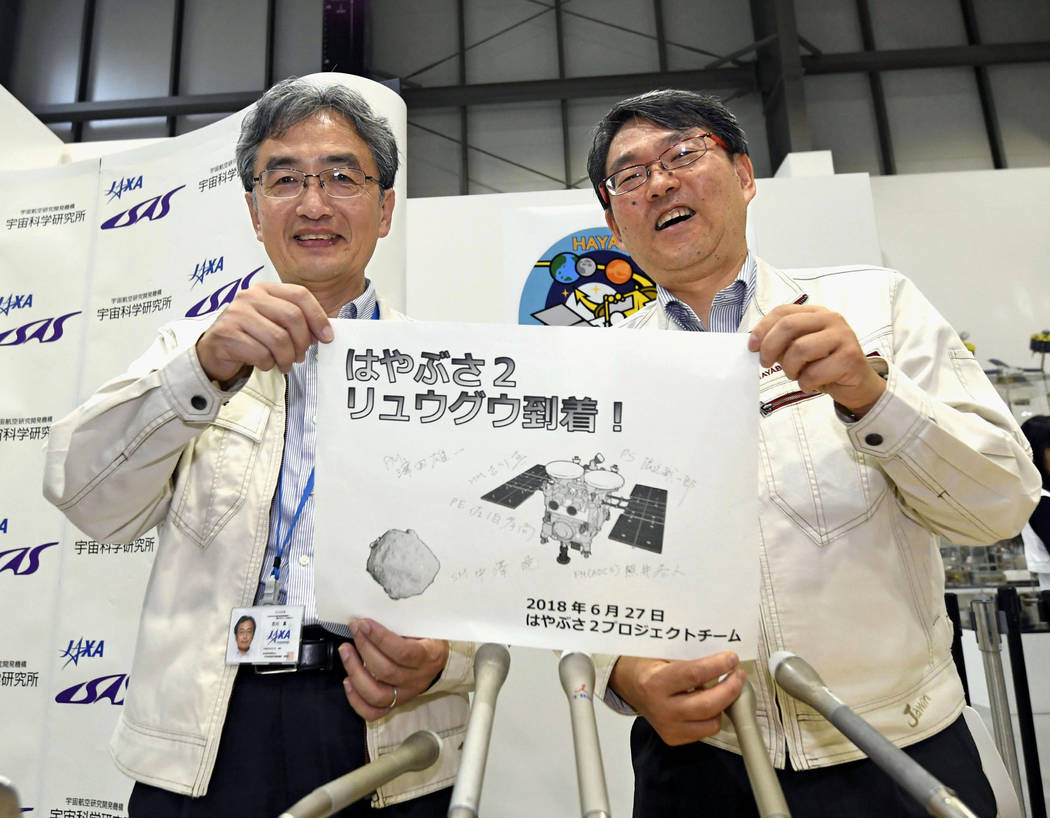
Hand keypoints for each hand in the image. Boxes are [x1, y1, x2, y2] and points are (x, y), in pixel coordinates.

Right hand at [194, 281, 333, 383]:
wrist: (215, 350)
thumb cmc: (250, 336)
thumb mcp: (274, 322)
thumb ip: (297, 321)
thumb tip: (325, 332)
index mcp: (265, 289)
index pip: (300, 295)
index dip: (318, 316)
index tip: (327, 337)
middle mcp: (249, 296)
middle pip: (292, 317)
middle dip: (302, 342)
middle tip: (301, 355)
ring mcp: (235, 314)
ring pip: (278, 339)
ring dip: (287, 358)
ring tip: (285, 364)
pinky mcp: (226, 334)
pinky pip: (261, 353)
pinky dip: (268, 364)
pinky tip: (265, 364)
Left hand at [338, 618, 449, 720]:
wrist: (439, 662)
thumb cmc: (427, 640)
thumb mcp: (423, 628)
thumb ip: (402, 625)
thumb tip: (372, 619)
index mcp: (428, 657)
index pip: (402, 652)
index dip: (380, 638)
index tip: (364, 623)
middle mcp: (416, 680)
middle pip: (385, 671)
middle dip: (364, 648)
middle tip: (354, 630)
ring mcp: (404, 695)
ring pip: (376, 694)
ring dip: (355, 672)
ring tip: (345, 652)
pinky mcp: (394, 704)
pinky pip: (373, 712)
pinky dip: (356, 700)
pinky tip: (347, 681)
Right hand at [609, 652, 743, 745]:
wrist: (628, 685)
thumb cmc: (647, 664)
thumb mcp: (663, 654)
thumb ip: (690, 658)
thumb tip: (722, 660)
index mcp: (654, 682)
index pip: (694, 675)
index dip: (718, 666)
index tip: (732, 658)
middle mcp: (660, 708)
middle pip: (707, 704)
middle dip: (730, 688)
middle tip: (738, 675)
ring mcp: (667, 726)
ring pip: (710, 722)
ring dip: (724, 704)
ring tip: (726, 688)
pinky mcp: (672, 738)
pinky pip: (704, 731)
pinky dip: (712, 717)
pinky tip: (709, 702)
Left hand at [748, 304, 885, 416]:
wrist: (856, 385)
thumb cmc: (824, 366)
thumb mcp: (799, 350)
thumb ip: (781, 343)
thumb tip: (756, 344)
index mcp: (816, 313)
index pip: (782, 312)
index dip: (762, 329)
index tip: (752, 347)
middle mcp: (831, 319)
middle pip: (788, 326)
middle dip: (770, 347)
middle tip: (766, 364)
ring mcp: (843, 336)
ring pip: (800, 349)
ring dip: (790, 369)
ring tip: (796, 375)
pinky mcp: (850, 357)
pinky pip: (814, 372)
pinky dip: (805, 383)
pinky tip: (811, 384)